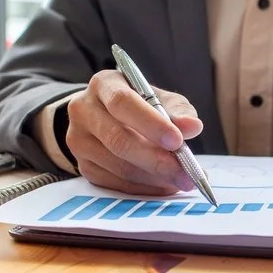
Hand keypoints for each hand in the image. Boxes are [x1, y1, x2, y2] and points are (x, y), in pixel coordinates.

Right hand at [66, 70, 202, 194]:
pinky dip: (144, 188)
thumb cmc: (139, 104)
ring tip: (181, 180)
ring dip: (155, 178)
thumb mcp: (159, 98)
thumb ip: (178, 111)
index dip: (151, 124)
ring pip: (119, 166)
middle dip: (157, 160)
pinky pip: (116, 183)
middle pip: (119, 140)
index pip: (122, 103)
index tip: (177, 141)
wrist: (107, 117)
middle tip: (187, 172)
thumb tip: (193, 127)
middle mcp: (84, 111)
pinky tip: (164, 185)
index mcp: (104, 84)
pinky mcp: (84, 167)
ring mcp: (79, 141)